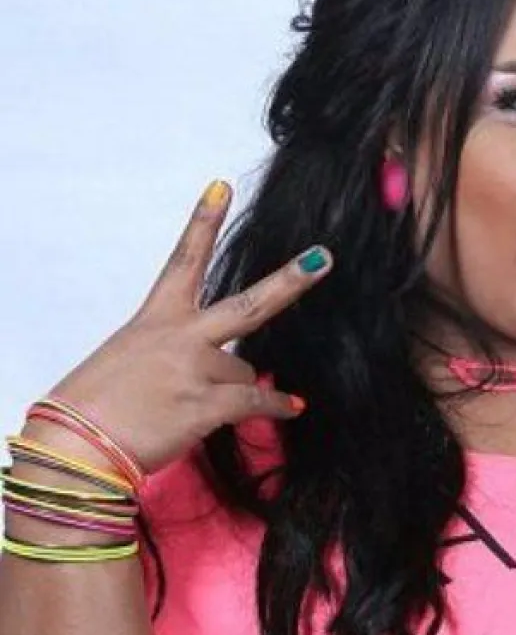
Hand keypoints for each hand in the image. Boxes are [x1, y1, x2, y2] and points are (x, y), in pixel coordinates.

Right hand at [28, 180, 333, 476]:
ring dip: (230, 388)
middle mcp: (180, 336)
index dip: (203, 221)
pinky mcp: (205, 405)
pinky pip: (256, 401)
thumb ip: (174, 353)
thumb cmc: (95, 406)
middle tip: (322, 258)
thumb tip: (222, 368)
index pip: (183, 260)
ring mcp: (195, 369)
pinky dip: (276, 406)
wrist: (74, 448)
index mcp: (155, 318)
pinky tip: (292, 407)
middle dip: (290, 280)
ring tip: (191, 406)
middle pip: (248, 303)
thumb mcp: (128, 360)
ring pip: (243, 371)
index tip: (221, 186)